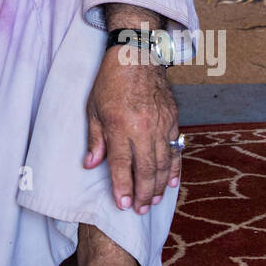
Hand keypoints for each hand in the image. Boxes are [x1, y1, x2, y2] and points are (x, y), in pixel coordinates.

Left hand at [83, 47, 181, 213]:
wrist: (136, 55)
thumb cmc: (110, 81)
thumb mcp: (93, 108)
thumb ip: (95, 139)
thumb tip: (91, 164)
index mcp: (119, 125)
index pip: (122, 165)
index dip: (122, 188)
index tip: (122, 204)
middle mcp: (142, 128)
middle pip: (145, 170)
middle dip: (142, 194)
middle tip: (138, 209)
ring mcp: (160, 124)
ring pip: (162, 163)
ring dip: (157, 185)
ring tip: (151, 201)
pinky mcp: (172, 120)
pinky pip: (175, 149)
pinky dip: (174, 168)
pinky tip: (170, 182)